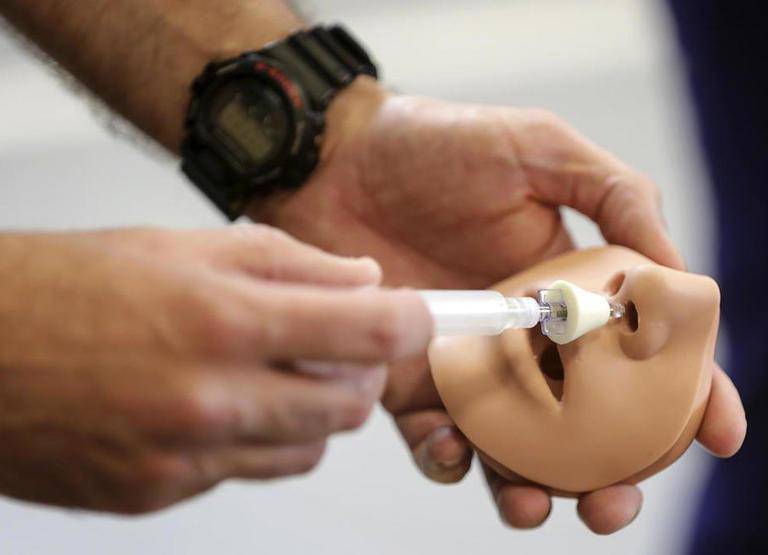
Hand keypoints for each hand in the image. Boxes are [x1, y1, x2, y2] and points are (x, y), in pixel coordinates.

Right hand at [0, 225, 431, 513]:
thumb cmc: (57, 286)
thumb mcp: (177, 245)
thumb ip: (285, 262)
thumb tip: (362, 279)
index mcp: (221, 319)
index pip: (366, 332)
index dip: (411, 324)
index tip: (421, 319)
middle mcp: (210, 397)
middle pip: (347, 406)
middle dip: (356, 374)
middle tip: (335, 344)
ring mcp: (183, 457)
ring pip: (305, 450)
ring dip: (308, 412)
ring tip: (269, 371)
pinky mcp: (157, 494)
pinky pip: (243, 473)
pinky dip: (251, 441)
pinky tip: (214, 404)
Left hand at [249, 79, 746, 532]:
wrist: (335, 160)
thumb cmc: (435, 144)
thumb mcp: (539, 148)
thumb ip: (616, 195)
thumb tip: (683, 273)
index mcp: (569, 292)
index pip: (643, 355)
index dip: (690, 396)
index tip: (719, 433)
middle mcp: (524, 340)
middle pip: (583, 427)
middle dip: (608, 475)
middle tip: (611, 503)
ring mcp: (466, 367)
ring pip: (512, 451)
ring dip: (529, 489)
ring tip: (532, 501)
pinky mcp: (405, 380)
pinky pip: (432, 437)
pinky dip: (447, 458)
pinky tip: (455, 451)